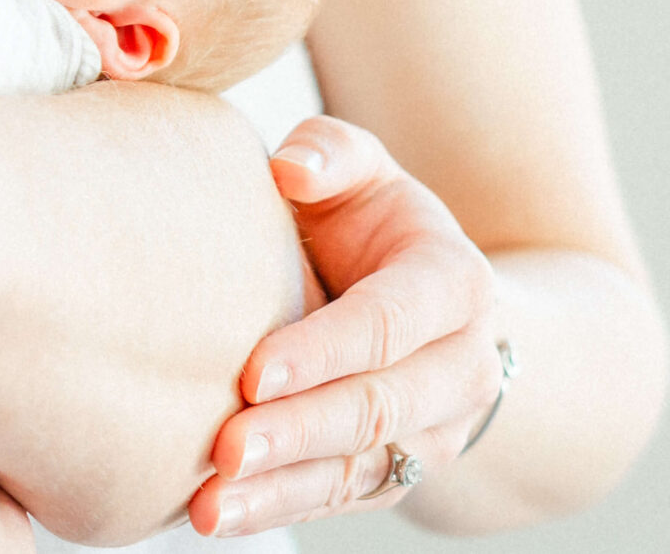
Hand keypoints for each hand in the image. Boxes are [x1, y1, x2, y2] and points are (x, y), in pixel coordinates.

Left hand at [190, 117, 502, 536]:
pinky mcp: (397, 469)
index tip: (252, 371)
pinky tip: (220, 516)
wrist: (434, 302)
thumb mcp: (366, 172)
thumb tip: (289, 167)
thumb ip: (331, 153)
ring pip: (360, 468)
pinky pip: (340, 496)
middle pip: (377, 409)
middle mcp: (458, 368)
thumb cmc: (376, 221)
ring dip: (283, 490)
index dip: (323, 350)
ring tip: (210, 504)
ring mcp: (433, 429)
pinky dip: (279, 508)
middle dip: (298, 431)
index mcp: (453, 284)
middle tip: (224, 448)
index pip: (388, 325)